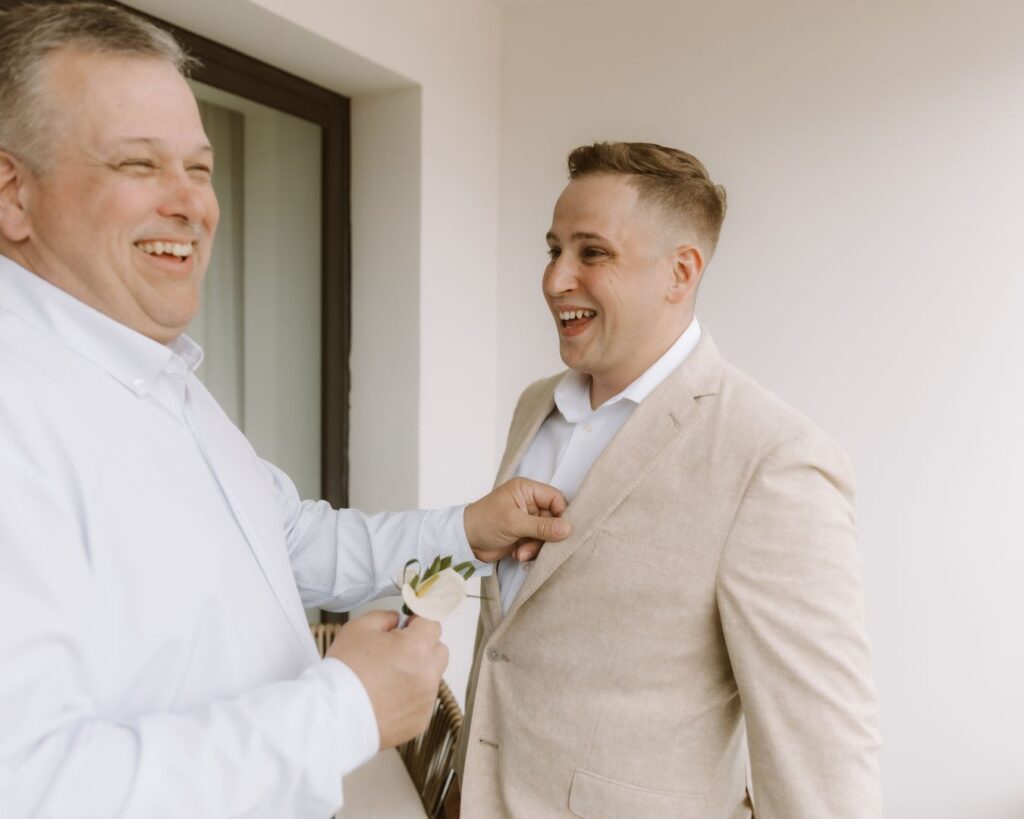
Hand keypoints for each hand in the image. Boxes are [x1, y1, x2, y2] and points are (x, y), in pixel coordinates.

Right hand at [326, 610, 447, 748]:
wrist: (334, 717)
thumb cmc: (345, 672)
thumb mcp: (358, 628)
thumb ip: (384, 617)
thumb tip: (396, 620)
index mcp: (416, 648)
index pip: (432, 624)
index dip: (419, 621)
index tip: (408, 625)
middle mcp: (428, 674)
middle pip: (439, 651)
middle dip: (423, 646)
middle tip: (398, 650)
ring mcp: (425, 701)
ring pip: (432, 677)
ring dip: (418, 672)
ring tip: (388, 679)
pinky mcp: (420, 722)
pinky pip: (423, 702)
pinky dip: (411, 698)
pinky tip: (388, 698)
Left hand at [463, 477, 570, 562]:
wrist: (465, 543)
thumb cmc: (484, 523)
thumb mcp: (514, 523)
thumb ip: (542, 526)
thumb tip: (568, 529)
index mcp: (527, 490)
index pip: (556, 498)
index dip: (562, 515)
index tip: (563, 532)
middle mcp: (529, 502)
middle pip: (554, 518)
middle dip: (547, 535)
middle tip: (542, 546)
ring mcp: (527, 519)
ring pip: (547, 533)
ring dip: (537, 546)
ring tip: (523, 552)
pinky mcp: (525, 534)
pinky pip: (539, 543)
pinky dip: (531, 551)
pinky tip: (518, 554)